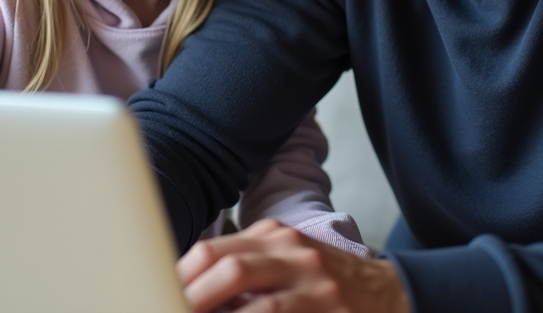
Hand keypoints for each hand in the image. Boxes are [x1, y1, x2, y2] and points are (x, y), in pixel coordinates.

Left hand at [177, 218, 411, 312]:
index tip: (152, 293)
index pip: (213, 252)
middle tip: (165, 309)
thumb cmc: (321, 282)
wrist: (389, 293)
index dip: (178, 277)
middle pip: (231, 271)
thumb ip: (241, 268)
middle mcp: (295, 254)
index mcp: (275, 237)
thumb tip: (182, 288)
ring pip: (261, 309)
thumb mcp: (284, 260)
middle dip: (192, 300)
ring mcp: (318, 288)